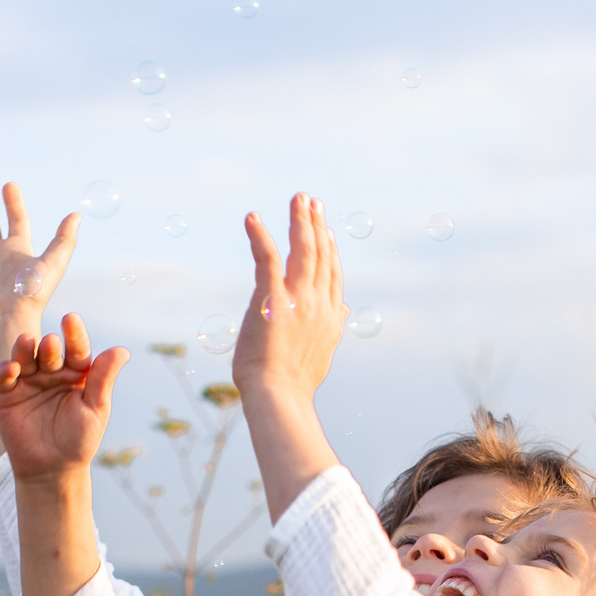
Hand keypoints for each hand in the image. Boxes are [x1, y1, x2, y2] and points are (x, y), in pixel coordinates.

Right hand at [0, 314, 128, 484]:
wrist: (52, 469)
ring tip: (27, 342)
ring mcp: (28, 380)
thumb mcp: (95, 409)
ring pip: (24, 356)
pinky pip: (3, 377)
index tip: (71, 320)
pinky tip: (11, 368)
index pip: (76, 348)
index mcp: (76, 372)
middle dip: (50, 346)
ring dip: (24, 348)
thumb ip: (103, 379)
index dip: (74, 334)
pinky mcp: (6, 393)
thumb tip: (121, 350)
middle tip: (51, 345)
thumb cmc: (79, 440)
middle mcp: (51, 372)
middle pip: (49, 351)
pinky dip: (5, 370)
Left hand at [231, 193, 345, 412]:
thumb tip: (342, 310)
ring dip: (300, 221)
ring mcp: (298, 300)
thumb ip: (330, 326)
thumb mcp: (320, 352)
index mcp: (329, 317)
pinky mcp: (272, 298)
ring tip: (299, 198)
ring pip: (303, 250)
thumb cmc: (293, 384)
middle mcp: (319, 303)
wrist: (279, 396)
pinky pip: (267, 259)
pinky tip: (252, 218)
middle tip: (312, 202)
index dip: (329, 250)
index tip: (326, 230)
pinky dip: (260, 236)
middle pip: (321, 256)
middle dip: (317, 226)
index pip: (332, 275)